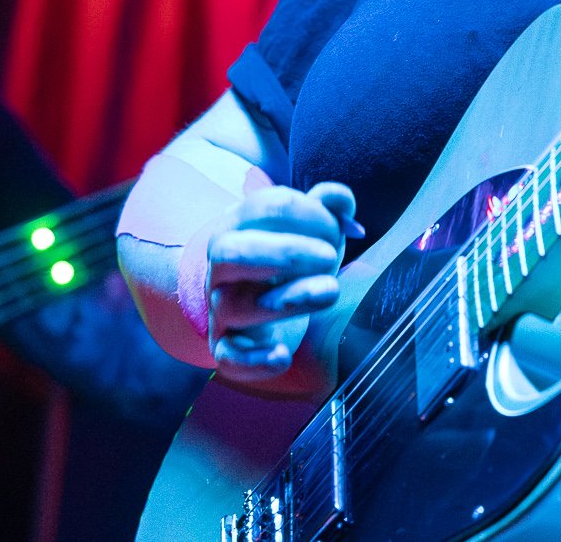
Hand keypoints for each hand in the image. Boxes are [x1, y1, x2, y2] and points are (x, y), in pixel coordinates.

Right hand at [206, 180, 357, 382]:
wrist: (255, 299)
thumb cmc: (290, 257)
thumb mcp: (311, 227)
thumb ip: (329, 207)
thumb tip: (341, 200)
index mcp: (238, 225)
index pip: (264, 208)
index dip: (308, 214)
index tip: (337, 227)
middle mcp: (220, 266)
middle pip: (232, 252)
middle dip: (285, 252)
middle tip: (329, 256)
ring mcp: (220, 307)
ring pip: (235, 306)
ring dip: (287, 300)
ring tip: (331, 291)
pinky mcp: (226, 346)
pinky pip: (228, 357)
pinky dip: (253, 361)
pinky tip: (283, 356)